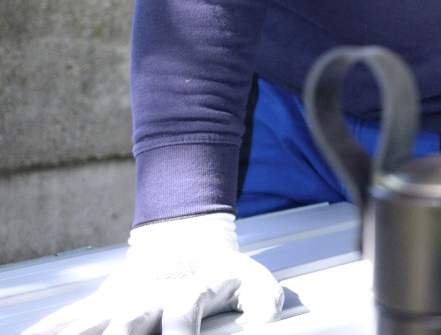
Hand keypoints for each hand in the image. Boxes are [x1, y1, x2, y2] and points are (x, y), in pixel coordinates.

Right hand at [26, 212, 282, 334]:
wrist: (187, 243)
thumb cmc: (225, 274)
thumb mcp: (253, 283)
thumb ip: (262, 300)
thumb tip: (266, 319)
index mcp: (184, 294)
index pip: (181, 315)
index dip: (182, 334)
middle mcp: (146, 301)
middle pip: (126, 326)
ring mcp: (117, 305)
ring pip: (86, 324)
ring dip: (71, 334)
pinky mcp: (98, 310)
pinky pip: (64, 323)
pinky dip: (44, 331)